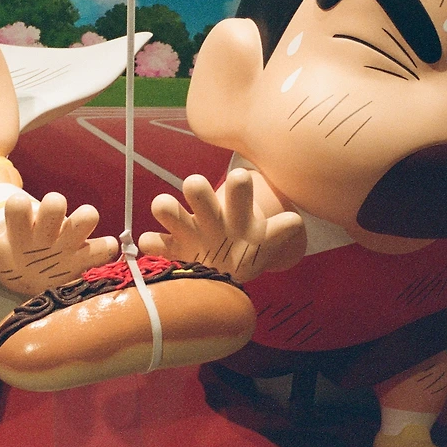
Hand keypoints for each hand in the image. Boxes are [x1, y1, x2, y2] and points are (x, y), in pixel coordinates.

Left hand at [0, 192, 117, 295]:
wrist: (37, 275)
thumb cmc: (16, 259)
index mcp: (23, 224)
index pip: (19, 206)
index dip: (18, 207)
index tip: (17, 209)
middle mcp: (48, 226)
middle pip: (56, 203)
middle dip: (53, 207)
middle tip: (48, 221)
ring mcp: (70, 240)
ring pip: (86, 217)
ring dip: (83, 220)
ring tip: (74, 238)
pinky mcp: (88, 255)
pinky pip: (105, 249)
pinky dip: (105, 249)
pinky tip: (101, 253)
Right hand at [139, 168, 303, 282]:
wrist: (231, 268)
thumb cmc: (250, 248)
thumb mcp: (268, 241)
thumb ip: (280, 232)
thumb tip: (294, 222)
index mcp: (234, 208)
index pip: (236, 186)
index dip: (238, 184)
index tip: (240, 178)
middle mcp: (209, 213)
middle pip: (196, 189)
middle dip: (196, 188)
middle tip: (196, 187)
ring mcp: (188, 229)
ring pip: (167, 208)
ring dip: (167, 207)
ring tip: (166, 208)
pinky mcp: (174, 249)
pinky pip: (154, 242)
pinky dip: (151, 242)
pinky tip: (152, 244)